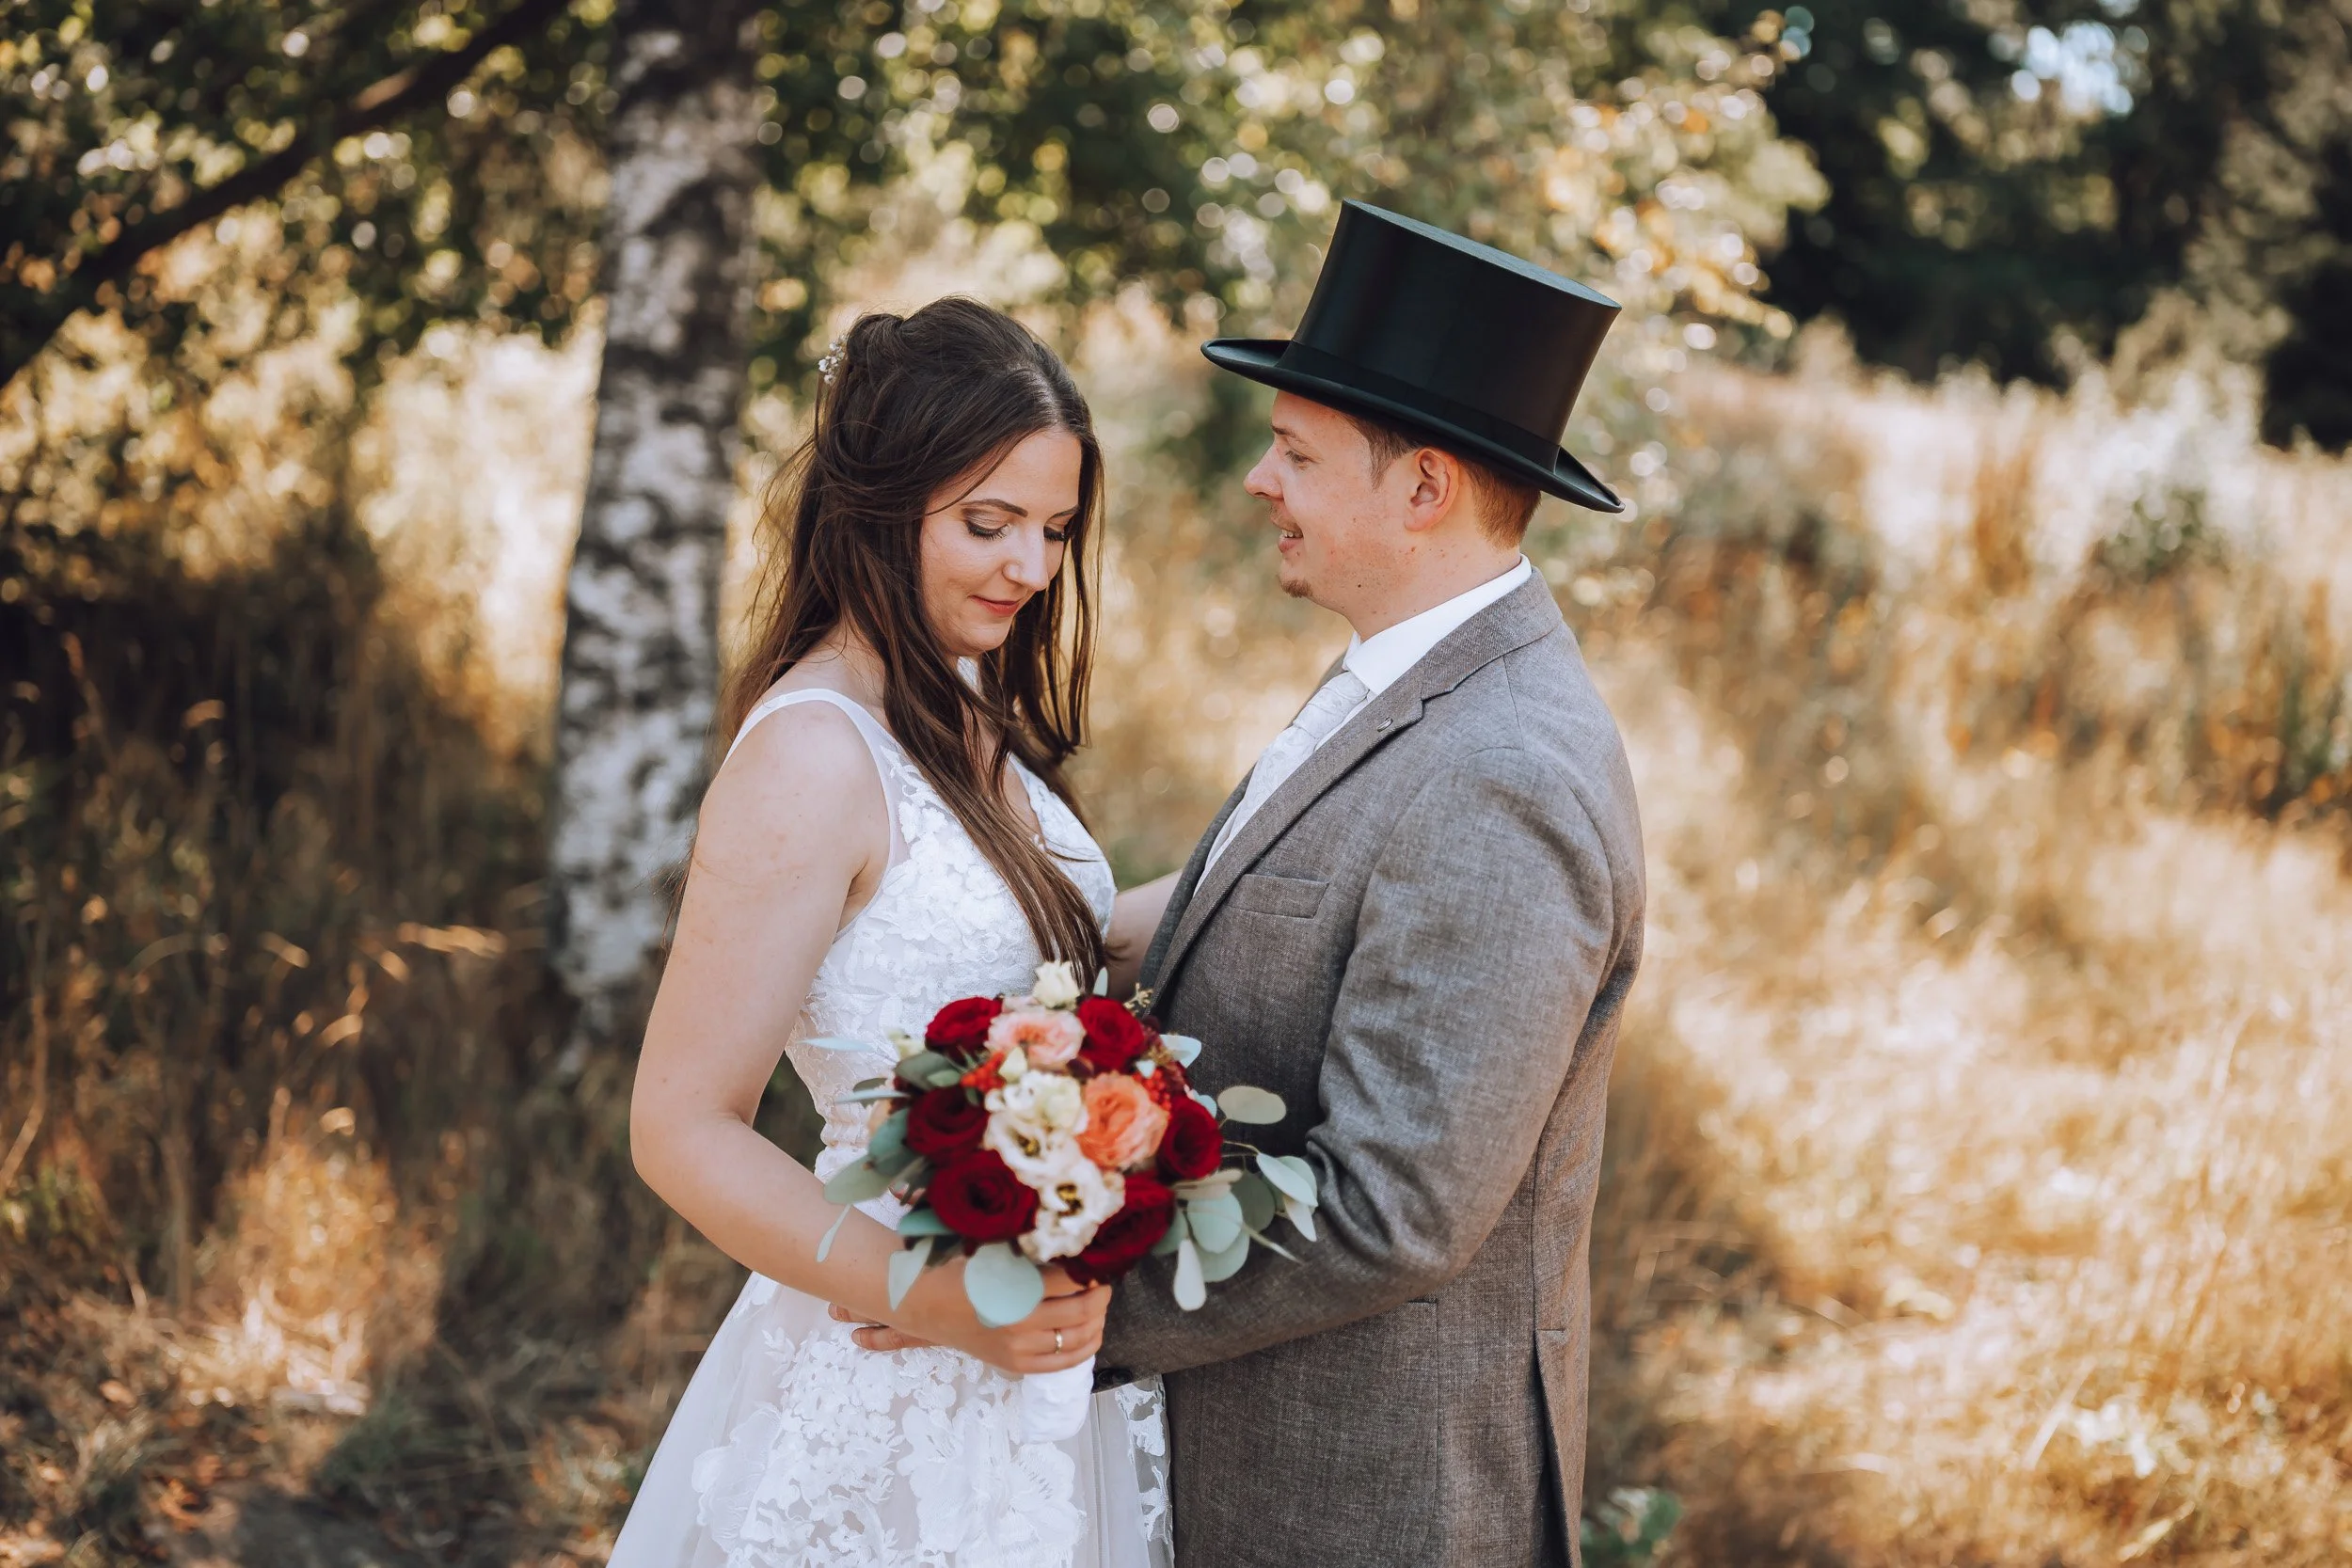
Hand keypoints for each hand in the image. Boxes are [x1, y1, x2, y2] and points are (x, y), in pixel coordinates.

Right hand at [842, 1263, 1108, 1374]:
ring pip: (1077, 1339)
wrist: (923, 1304)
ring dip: (1098, 1320)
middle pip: (1082, 1312)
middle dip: (1101, 1294)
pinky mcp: (1016, 1366)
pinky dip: (1085, 1347)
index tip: (1101, 1260)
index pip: (1071, 1282)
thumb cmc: (961, 1270)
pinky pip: (1063, 1363)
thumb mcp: (996, 1254)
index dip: (1093, 1271)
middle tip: (1105, 1279)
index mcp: (1013, 1292)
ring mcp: (1019, 1351)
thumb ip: (1032, 1255)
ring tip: (1099, 1303)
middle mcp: (1019, 1326)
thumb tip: (1075, 1246)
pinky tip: (1092, 1331)